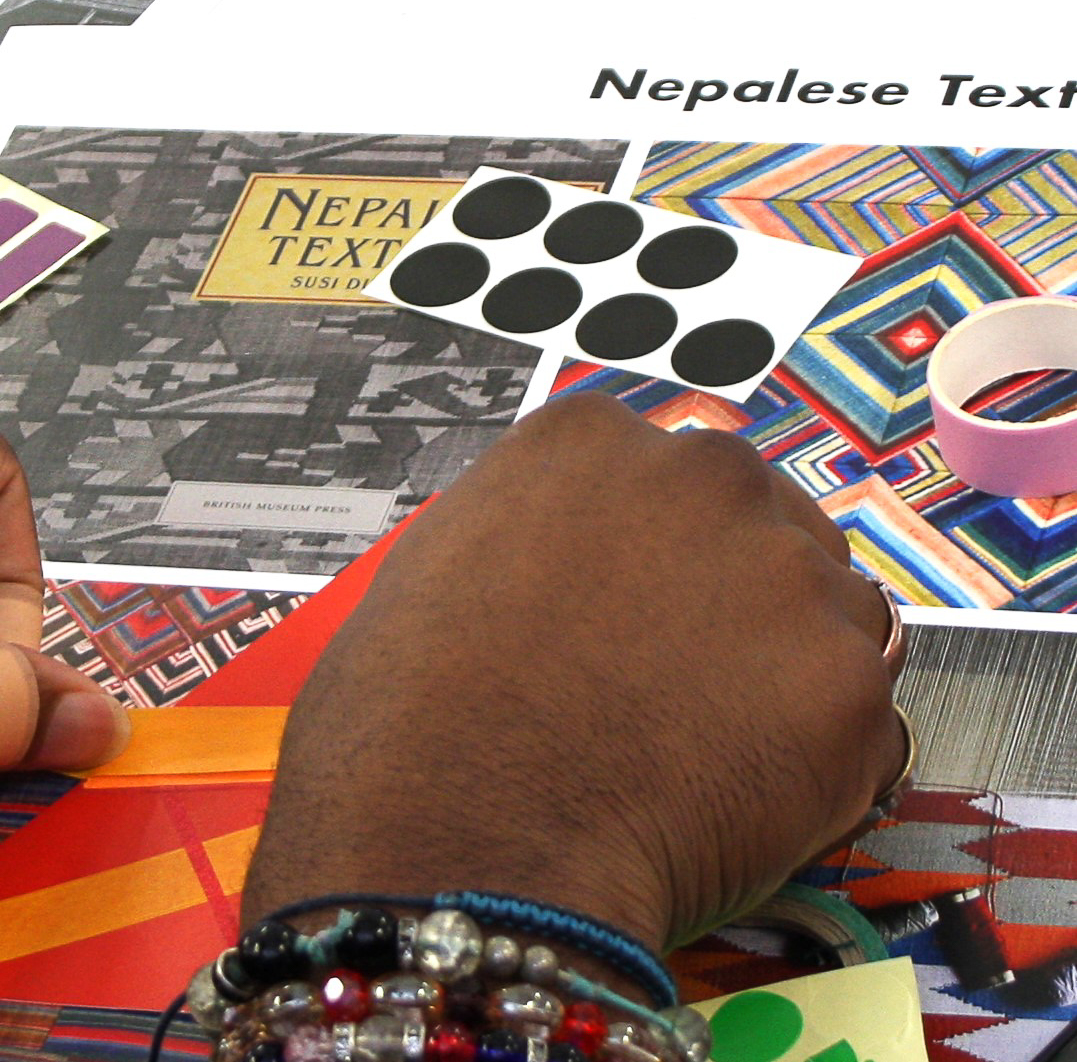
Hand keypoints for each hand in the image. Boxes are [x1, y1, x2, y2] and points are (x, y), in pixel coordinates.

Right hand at [242, 393, 904, 951]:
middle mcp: (702, 477)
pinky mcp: (847, 686)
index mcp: (588, 439)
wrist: (461, 837)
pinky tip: (735, 804)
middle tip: (682, 686)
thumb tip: (564, 576)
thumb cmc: (412, 722)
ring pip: (834, 619)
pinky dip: (821, 769)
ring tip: (705, 753)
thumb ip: (532, 538)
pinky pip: (864, 725)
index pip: (670, 471)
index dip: (659, 551)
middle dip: (740, 600)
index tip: (644, 606)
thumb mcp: (438, 566)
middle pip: (769, 525)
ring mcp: (787, 575)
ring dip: (790, 677)